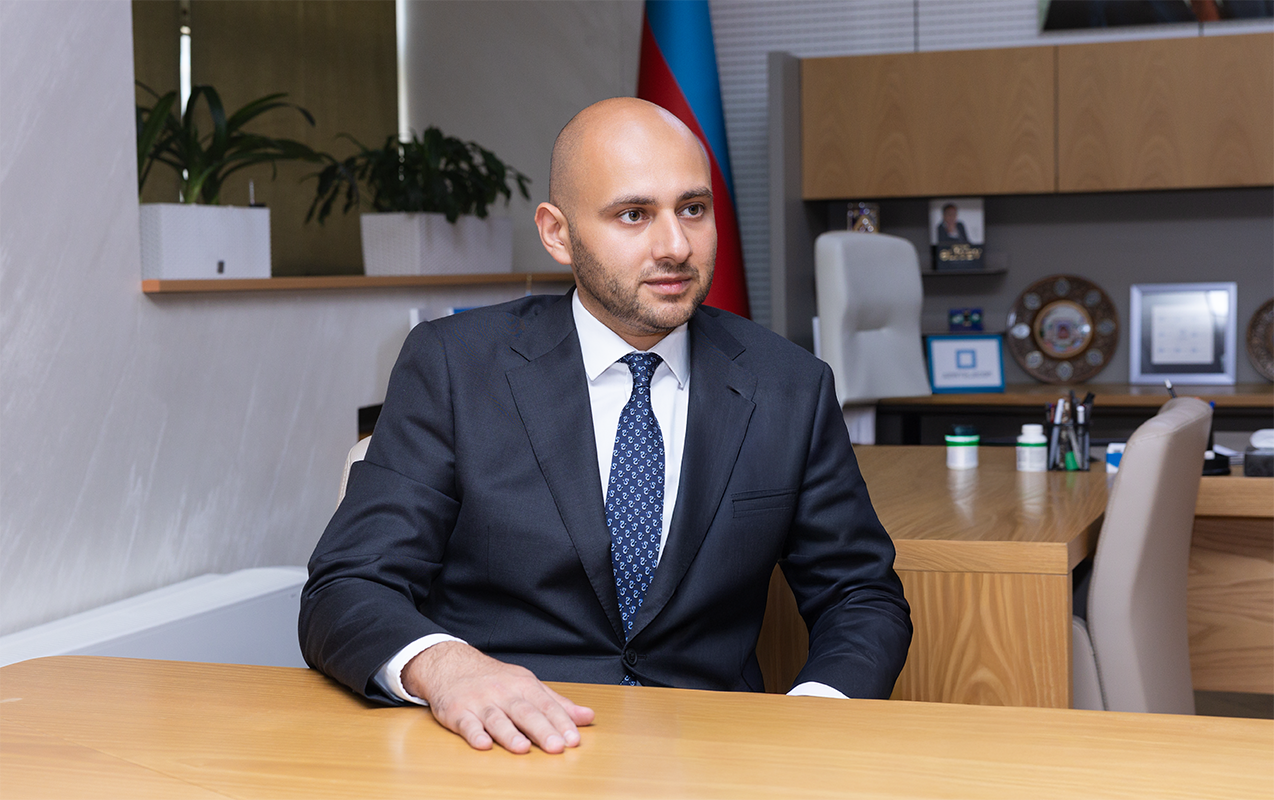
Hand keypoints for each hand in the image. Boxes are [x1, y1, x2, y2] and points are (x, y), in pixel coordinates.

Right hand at [403, 641, 593, 753]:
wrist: (451, 665)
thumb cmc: (495, 680)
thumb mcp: (528, 685)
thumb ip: (557, 704)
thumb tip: (587, 717)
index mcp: (523, 686)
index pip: (546, 705)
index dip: (561, 722)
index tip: (574, 738)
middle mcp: (503, 693)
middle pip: (525, 712)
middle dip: (541, 730)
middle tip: (557, 746)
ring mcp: (480, 703)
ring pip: (497, 719)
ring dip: (509, 734)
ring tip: (523, 748)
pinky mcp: (457, 713)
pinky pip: (466, 724)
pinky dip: (474, 734)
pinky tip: (483, 744)